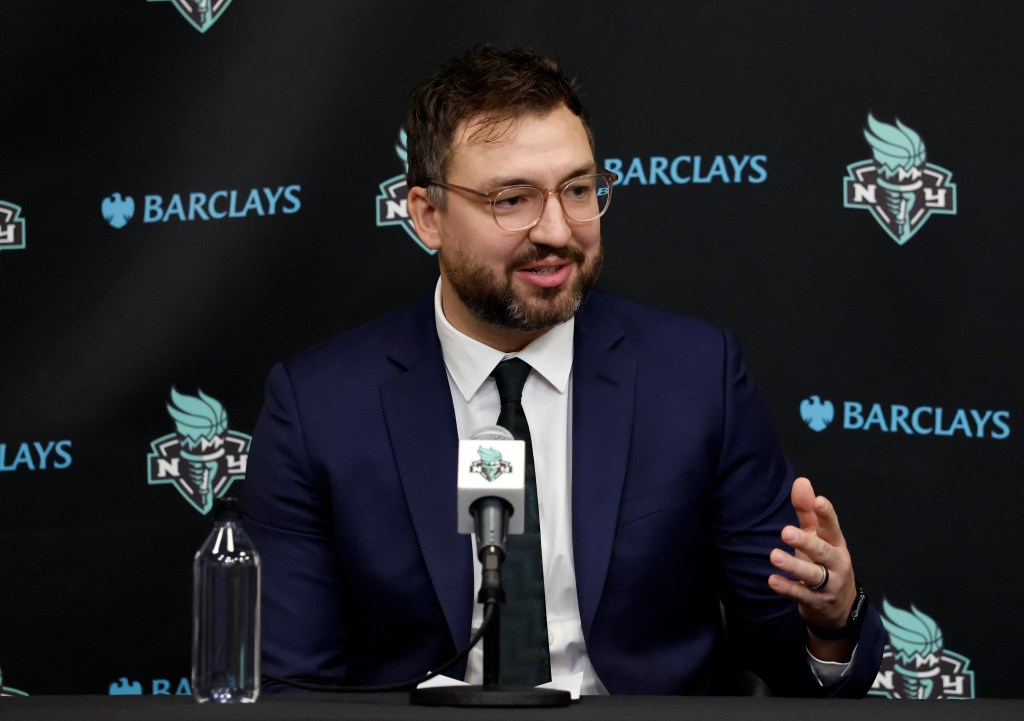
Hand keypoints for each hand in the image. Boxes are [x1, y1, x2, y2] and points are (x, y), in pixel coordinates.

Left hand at [768, 477, 857, 659]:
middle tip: (786, 532)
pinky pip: (801, 595)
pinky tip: (772, 580)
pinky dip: (787, 588)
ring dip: (793, 565)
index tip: (819, 501)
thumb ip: (807, 511)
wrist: (840, 607)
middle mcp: (835, 563)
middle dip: (805, 542)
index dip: (826, 514)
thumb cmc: (824, 562)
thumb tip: (801, 480)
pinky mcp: (816, 602)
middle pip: (822, 551)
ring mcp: (828, 585)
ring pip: (812, 574)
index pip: (832, 527)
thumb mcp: (818, 536)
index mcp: (835, 543)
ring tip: (774, 556)